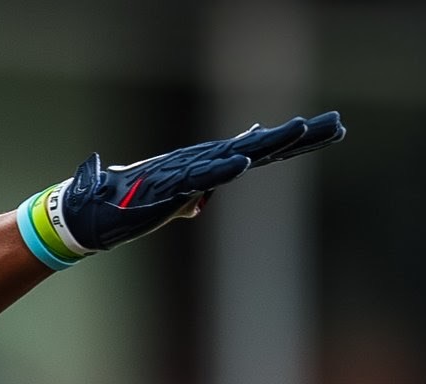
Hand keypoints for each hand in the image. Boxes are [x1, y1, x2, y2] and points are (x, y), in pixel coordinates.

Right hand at [18, 111, 344, 266]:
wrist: (88, 215)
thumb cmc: (124, 209)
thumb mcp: (167, 207)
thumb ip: (189, 201)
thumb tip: (200, 205)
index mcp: (205, 167)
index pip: (258, 150)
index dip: (292, 141)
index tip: (327, 130)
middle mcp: (200, 163)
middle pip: (259, 146)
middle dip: (298, 136)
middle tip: (337, 125)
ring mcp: (185, 172)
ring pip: (236, 154)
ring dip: (268, 143)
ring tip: (303, 129)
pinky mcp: (166, 186)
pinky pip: (198, 176)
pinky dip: (221, 167)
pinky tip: (244, 160)